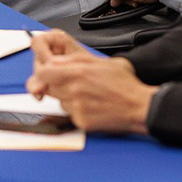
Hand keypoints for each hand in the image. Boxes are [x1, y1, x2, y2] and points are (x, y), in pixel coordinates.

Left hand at [27, 31, 154, 133]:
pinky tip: (92, 106)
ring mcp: (77, 107)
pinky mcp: (81, 121)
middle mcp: (74, 90)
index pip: (44, 73)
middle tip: (73, 84)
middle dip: (57, 85)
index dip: (43, 73)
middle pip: (50, 88)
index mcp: (78, 72)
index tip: (48, 74)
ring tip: (88, 95)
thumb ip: (76, 60)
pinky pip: (70, 115)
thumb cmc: (124, 84)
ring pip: (60, 101)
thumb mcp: (101, 62)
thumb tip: (57, 60)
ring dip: (68, 98)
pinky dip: (77, 111)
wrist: (139, 106)